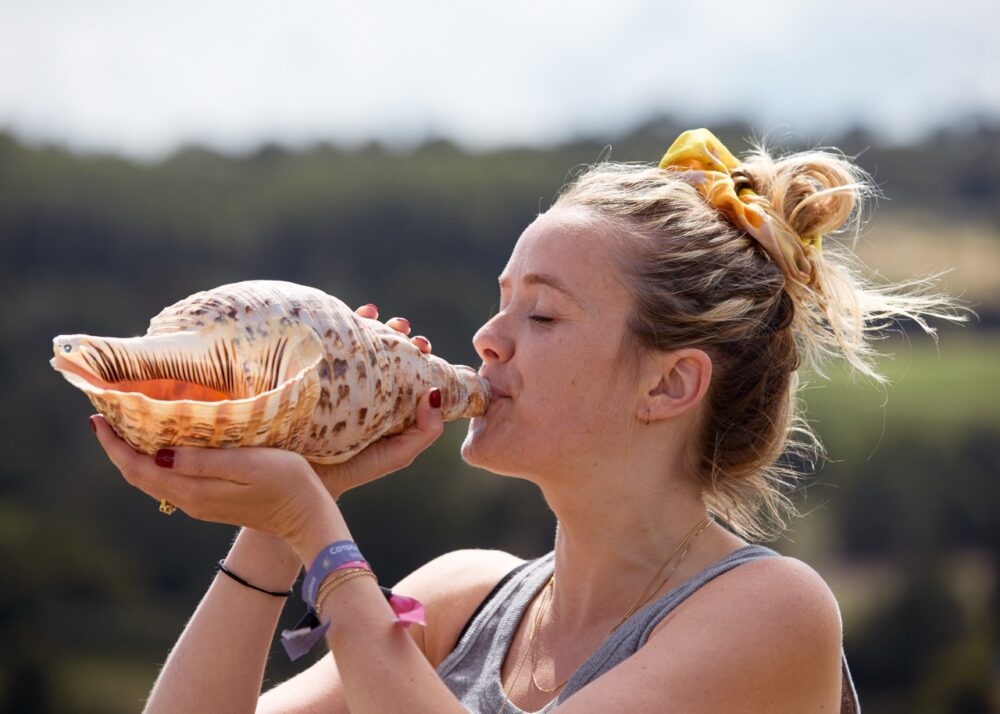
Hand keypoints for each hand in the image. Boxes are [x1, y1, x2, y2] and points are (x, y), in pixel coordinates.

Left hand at [91, 415, 328, 540]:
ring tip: (127, 426)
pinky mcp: (210, 502)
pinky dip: (154, 462)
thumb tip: (158, 455)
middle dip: (117, 448)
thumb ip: (204, 461)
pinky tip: (161, 445)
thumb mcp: (248, 464)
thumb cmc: (286, 482)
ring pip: (151, 480)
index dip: (114, 445)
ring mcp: (199, 504)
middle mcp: (189, 500)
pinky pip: (169, 482)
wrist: (306, 516)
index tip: (98, 419)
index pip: (138, 469)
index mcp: (193, 490)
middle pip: (138, 476)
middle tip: (105, 417)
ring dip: (134, 455)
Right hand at [308, 304, 443, 498]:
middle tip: (404, 329)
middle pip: (380, 349)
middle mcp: (357, 385)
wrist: (297, 478)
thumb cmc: (349, 469)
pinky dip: (335, 323)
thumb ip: (423, 432)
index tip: (422, 344)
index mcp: (380, 399)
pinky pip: (320, 342)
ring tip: (376, 315)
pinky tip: (350, 314)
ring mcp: (330, 377)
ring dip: (368, 323)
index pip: (401, 367)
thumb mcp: (396, 453)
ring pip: (352, 341)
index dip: (414, 351)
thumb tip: (436, 393)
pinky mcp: (305, 372)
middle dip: (394, 333)